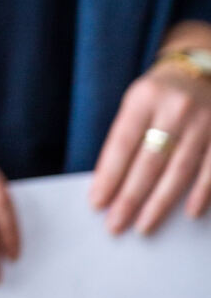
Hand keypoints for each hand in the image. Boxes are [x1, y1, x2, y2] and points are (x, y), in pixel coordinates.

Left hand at [91, 31, 210, 235]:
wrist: (200, 71)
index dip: (109, 175)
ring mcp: (203, 122)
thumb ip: (127, 136)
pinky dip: (201, 194)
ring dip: (160, 203)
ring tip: (143, 226)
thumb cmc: (161, 94)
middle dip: (130, 197)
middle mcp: (174, 108)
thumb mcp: (138, 102)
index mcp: (144, 97)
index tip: (97, 202)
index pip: (122, 142)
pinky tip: (189, 213)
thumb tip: (109, 182)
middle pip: (149, 161)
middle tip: (115, 225)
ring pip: (178, 171)